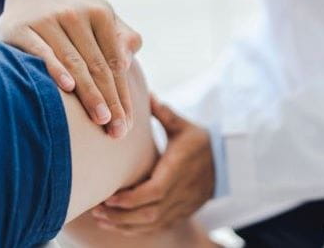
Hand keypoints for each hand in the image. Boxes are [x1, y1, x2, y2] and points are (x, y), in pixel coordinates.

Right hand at [0, 0, 141, 136]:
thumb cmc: (77, 20)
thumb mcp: (103, 21)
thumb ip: (123, 39)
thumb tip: (126, 62)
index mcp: (101, 13)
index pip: (115, 62)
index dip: (123, 94)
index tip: (129, 122)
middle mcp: (76, 14)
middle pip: (98, 65)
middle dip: (110, 100)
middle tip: (118, 130)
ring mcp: (48, 19)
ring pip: (74, 62)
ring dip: (90, 93)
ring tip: (102, 119)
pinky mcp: (22, 28)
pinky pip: (41, 52)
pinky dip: (55, 68)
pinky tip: (68, 87)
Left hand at [91, 97, 214, 235]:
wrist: (227, 163)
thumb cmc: (201, 142)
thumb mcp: (184, 126)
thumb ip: (165, 113)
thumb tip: (148, 93)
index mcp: (179, 169)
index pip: (155, 191)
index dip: (131, 198)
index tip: (109, 196)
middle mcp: (182, 191)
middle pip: (149, 213)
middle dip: (120, 215)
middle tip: (97, 210)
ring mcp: (184, 205)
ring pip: (152, 224)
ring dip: (124, 225)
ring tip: (102, 218)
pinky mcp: (183, 213)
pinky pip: (158, 228)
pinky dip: (136, 230)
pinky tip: (118, 225)